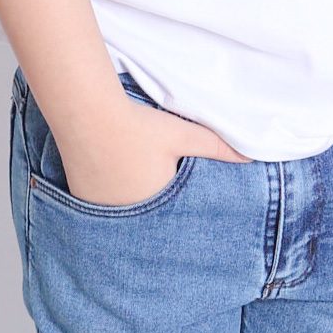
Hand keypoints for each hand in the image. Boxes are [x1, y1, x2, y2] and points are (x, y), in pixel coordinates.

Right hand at [53, 92, 252, 206]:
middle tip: (161, 194)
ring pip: (125, 214)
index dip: (180, 211)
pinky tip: (114, 180)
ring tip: (136, 185)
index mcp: (156, 206)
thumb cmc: (138, 126)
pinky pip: (104, 207)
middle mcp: (128, 217)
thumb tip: (250, 157)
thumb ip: (216, 146)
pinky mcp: (82, 201)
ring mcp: (102, 212)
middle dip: (157, 211)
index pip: (174, 218)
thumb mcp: (182, 134)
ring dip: (133, 205)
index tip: (183, 204)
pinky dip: (112, 198)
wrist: (88, 114)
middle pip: (149, 218)